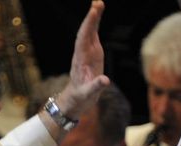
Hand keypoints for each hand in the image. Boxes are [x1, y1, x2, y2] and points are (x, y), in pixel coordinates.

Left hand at [53, 1, 109, 119]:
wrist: (74, 101)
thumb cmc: (80, 98)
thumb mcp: (87, 95)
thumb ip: (95, 87)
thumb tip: (105, 80)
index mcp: (81, 60)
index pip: (84, 39)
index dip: (89, 25)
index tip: (94, 12)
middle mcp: (83, 54)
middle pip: (86, 32)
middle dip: (91, 17)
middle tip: (98, 2)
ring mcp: (87, 54)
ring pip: (89, 32)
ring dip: (93, 18)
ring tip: (98, 4)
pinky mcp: (92, 56)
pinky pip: (93, 38)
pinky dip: (96, 26)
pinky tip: (97, 17)